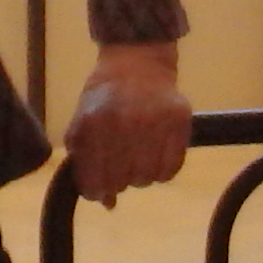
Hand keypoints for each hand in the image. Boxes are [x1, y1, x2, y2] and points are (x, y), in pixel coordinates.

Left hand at [65, 41, 194, 204]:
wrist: (137, 59)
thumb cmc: (104, 95)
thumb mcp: (83, 122)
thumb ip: (84, 162)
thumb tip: (106, 203)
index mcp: (94, 123)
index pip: (94, 180)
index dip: (94, 190)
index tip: (97, 188)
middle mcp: (124, 124)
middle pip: (121, 183)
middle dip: (116, 180)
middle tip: (117, 165)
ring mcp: (155, 122)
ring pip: (146, 179)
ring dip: (139, 175)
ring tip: (135, 156)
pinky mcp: (179, 122)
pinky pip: (171, 169)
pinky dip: (162, 170)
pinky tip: (154, 155)